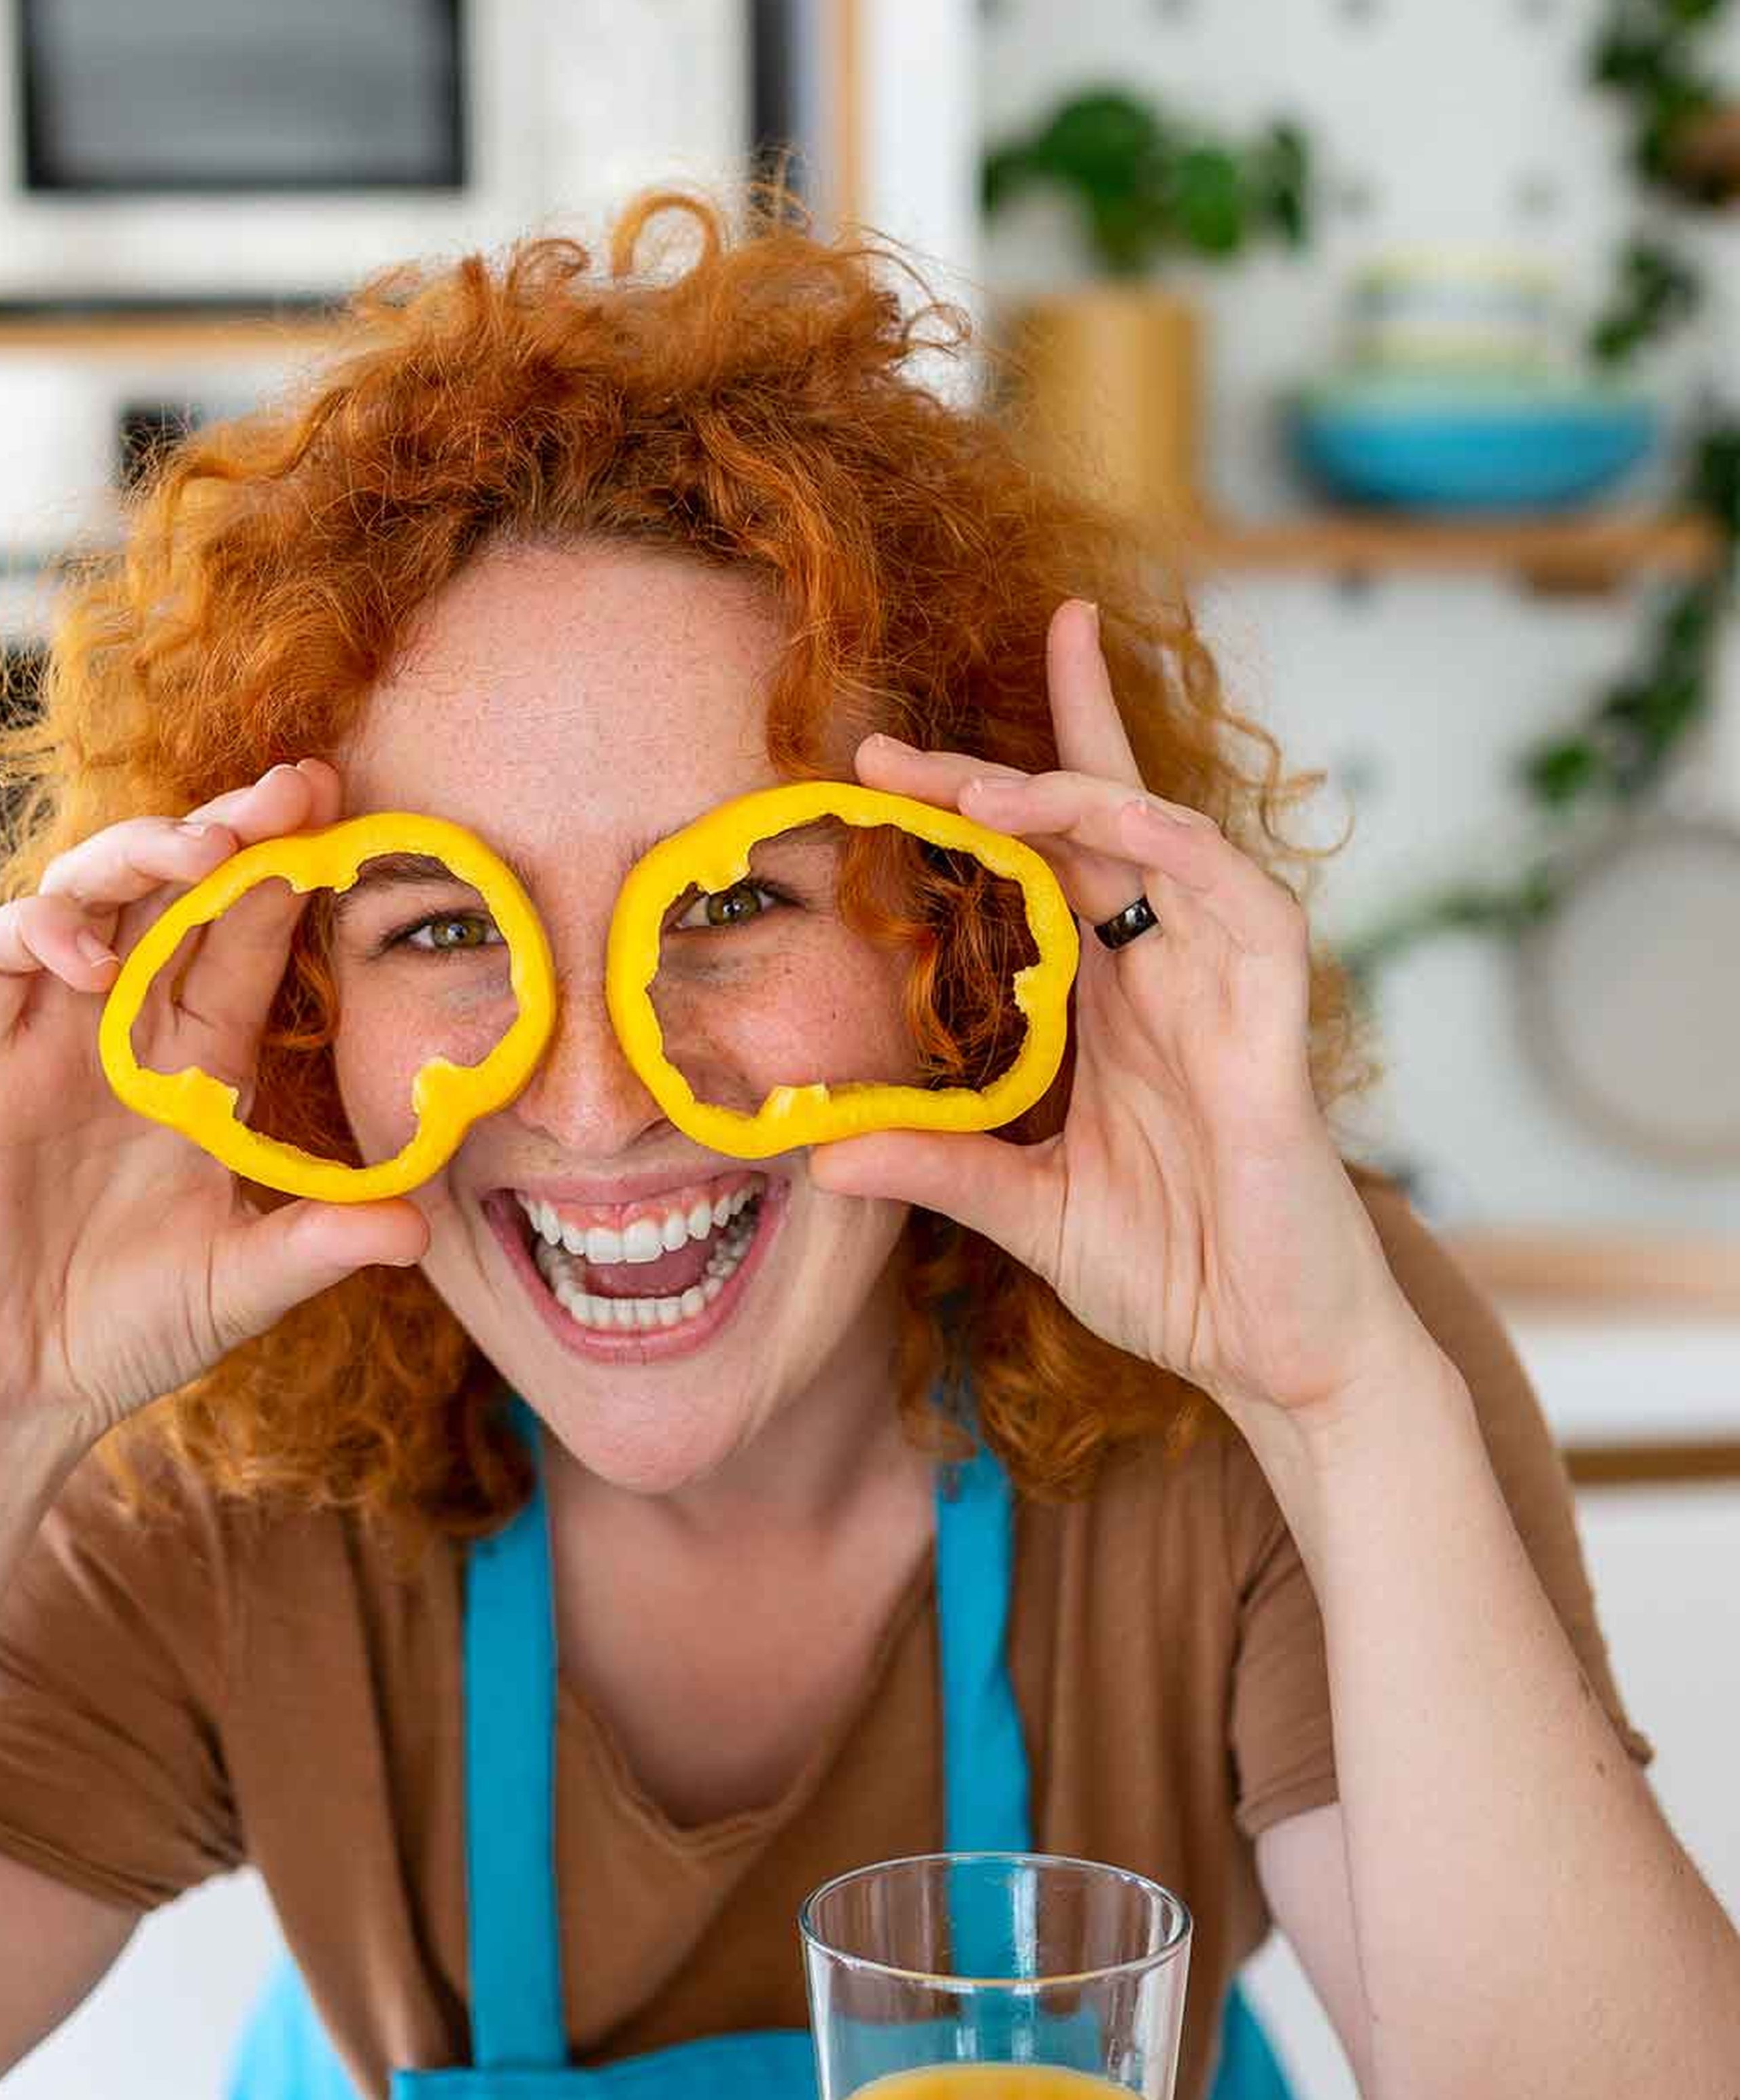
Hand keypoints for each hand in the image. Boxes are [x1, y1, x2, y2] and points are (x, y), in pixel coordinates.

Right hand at [0, 756, 426, 1446]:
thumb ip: (322, 1242)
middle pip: (175, 891)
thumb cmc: (131, 1326)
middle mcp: (127, 1027)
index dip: (289, 873)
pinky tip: (90, 956)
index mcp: (200, 1060)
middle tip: (298, 788)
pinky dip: (40, 932)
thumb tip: (421, 1229)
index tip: (347, 816)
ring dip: (141, 855)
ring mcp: (48, 1035)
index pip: (248, 938)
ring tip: (203, 847)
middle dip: (233, 827)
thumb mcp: (245, 1280)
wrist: (22, 1385)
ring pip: (86, 894)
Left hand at [810, 600, 1420, 1427]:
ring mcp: (1230, 992)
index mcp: (1115, 1003)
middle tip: (885, 742)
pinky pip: (1249, 909)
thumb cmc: (1181, 1274)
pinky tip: (1116, 821)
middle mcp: (1170, 974)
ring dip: (1079, 793)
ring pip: (1166, 839)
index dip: (986, 795)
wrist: (1279, 1358)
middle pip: (1094, 822)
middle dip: (1003, 763)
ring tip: (975, 787)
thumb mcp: (1029, 1211)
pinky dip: (1182, 852)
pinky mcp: (1278, 1031)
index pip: (1049, 863)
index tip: (879, 759)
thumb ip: (938, 1167)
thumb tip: (820, 1153)